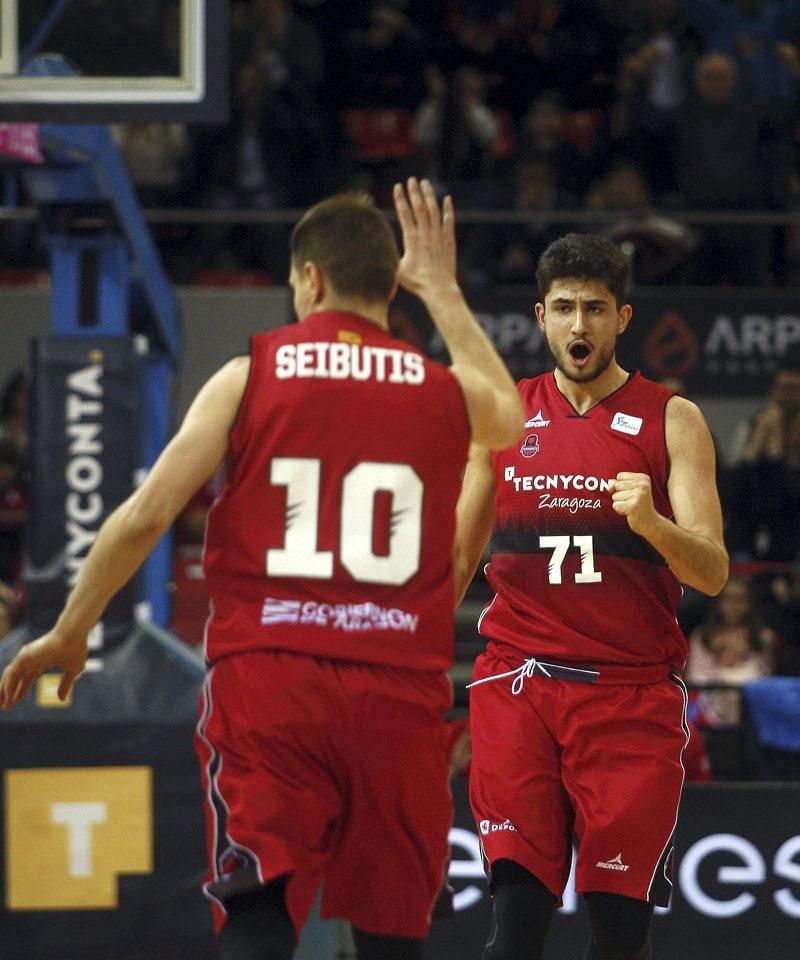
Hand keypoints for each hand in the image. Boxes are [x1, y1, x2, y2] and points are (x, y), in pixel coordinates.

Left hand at [0, 630, 86, 709]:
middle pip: (15, 678)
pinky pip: (12, 674)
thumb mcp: (73, 670)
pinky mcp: (24, 657)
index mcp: (42, 661)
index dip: (21, 690)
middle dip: (8, 692)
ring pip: (10, 676)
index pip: (27, 677)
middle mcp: (32, 659)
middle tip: (4, 707)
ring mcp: (27, 657)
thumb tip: (61, 699)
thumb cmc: (76, 649)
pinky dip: (9, 687)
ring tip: (3, 706)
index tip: (15, 702)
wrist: (74, 635)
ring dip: (4, 691)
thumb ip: (66, 684)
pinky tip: (9, 698)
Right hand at [393, 178, 456, 299]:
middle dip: (414, 192)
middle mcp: (426, 235)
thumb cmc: (417, 283)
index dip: (401, 199)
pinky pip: (449, 221)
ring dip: (429, 196)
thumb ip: (390, 257)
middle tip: (411, 179)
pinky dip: (448, 210)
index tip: (398, 186)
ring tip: (425, 183)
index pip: (405, 214)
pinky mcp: (449, 241)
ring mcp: (439, 236)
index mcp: (412, 240)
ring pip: (434, 211)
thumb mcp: (397, 271)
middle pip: (419, 208)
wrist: (439, 290)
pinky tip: (447, 199)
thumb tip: (377, 252)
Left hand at [610, 471, 657, 535]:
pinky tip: (630, 512)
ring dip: (620, 503)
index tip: (632, 493)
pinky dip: (620, 510)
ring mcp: (639, 495)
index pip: (620, 476)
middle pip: (616, 485)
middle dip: (620, 495)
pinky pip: (615, 505)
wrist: (651, 523)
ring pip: (615, 496)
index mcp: (643, 478)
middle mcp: (642, 485)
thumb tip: (609, 483)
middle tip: (632, 501)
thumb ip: (618, 484)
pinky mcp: (633, 506)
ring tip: (631, 506)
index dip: (621, 486)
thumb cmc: (638, 505)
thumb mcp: (630, 490)